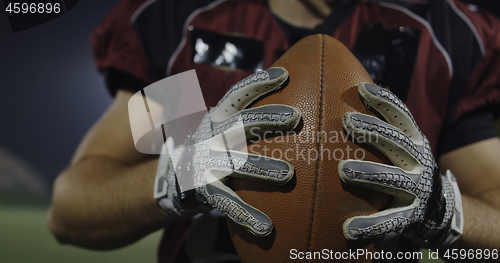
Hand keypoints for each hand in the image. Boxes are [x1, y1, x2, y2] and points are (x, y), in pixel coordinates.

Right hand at [154, 68, 300, 235]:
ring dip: (263, 168)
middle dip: (267, 118)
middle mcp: (211, 136)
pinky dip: (247, 216)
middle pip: (240, 123)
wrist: (177, 175)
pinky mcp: (206, 190)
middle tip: (296, 118)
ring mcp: (207, 163)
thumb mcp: (223, 125)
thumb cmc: (215, 146)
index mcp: (219, 117)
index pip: (238, 94)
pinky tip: (267, 228)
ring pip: (237, 164)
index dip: (259, 82)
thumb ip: (247, 115)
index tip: (285, 75)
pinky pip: (228, 203)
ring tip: (289, 175)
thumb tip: (296, 102)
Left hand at [338, 83, 462, 247]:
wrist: (438, 207)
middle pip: (397, 142)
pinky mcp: (410, 216)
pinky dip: (369, 225)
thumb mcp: (402, 143)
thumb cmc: (405, 166)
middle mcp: (418, 161)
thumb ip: (383, 125)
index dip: (384, 101)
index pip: (401, 116)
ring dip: (368, 173)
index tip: (361, 89)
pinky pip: (388, 221)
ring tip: (344, 170)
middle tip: (347, 121)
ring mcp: (416, 189)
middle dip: (373, 130)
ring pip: (392, 179)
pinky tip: (347, 228)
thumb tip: (347, 92)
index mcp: (414, 141)